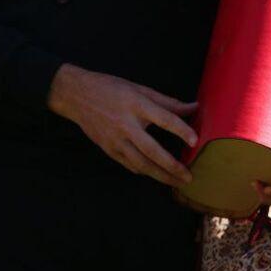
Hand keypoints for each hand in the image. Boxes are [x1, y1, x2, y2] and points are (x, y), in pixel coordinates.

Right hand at [47, 63, 196, 188]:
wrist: (76, 95)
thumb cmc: (110, 88)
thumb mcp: (138, 88)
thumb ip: (166, 101)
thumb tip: (193, 108)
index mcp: (136, 104)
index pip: (164, 119)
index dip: (181, 130)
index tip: (195, 141)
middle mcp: (125, 124)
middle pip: (152, 150)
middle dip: (172, 166)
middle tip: (188, 176)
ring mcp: (115, 139)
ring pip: (141, 164)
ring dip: (160, 175)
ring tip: (176, 182)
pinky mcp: (108, 148)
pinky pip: (129, 164)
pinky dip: (143, 171)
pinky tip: (154, 173)